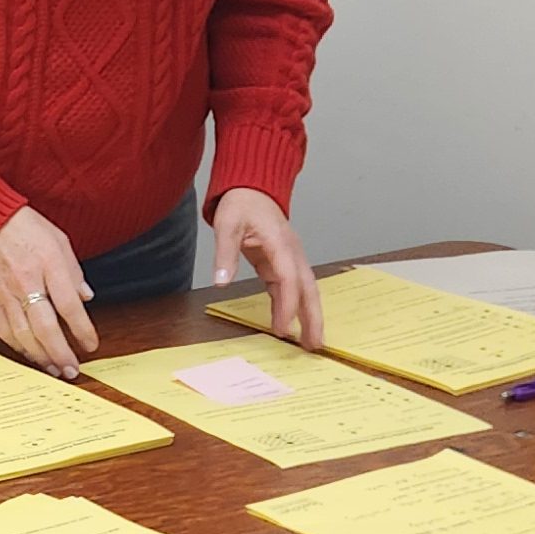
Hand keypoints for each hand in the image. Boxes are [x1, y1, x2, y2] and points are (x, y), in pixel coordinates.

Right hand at [0, 204, 97, 375]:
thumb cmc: (25, 227)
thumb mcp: (60, 241)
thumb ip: (74, 273)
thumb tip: (85, 298)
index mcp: (48, 264)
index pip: (69, 306)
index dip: (82, 329)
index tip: (90, 344)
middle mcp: (26, 282)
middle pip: (45, 327)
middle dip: (61, 353)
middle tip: (72, 369)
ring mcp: (6, 293)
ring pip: (23, 335)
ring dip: (40, 356)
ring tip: (54, 368)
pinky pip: (4, 330)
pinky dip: (18, 347)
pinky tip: (30, 354)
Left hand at [211, 188, 324, 347]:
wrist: (252, 189)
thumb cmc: (242, 204)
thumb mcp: (227, 225)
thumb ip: (224, 254)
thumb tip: (220, 282)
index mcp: (281, 243)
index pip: (288, 278)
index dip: (288, 304)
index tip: (282, 328)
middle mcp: (292, 253)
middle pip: (308, 289)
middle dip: (313, 317)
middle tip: (314, 344)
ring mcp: (291, 259)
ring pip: (305, 291)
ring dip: (308, 316)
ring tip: (310, 342)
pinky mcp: (283, 264)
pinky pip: (290, 289)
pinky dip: (292, 307)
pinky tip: (289, 325)